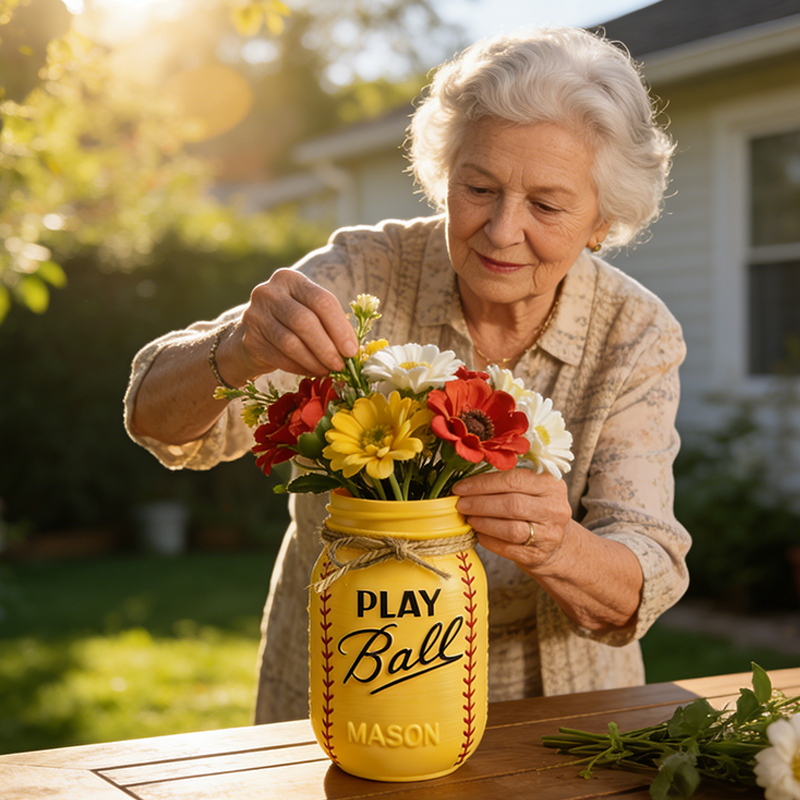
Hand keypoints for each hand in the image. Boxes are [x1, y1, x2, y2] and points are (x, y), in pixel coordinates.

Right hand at [232, 269, 358, 378]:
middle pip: (305, 321)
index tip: (352, 350)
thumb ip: (329, 324)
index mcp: (290, 279)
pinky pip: (280, 357)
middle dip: (327, 347)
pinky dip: (299, 367)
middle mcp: (269, 292)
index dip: (340, 328)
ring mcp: (255, 314)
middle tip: (341, 365)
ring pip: (291, 342)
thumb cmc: (290, 324)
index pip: (321, 300)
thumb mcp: (309, 313)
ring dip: (314, 361)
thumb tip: (352, 350)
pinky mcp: (249, 339)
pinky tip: (311, 371)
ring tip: (328, 371)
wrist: (250, 337)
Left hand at [452, 468, 571, 572]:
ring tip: (469, 518)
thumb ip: (506, 481)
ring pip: (510, 529)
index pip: (513, 480)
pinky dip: (488, 540)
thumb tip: (467, 481)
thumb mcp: (531, 489)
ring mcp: (549, 534)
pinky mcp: (538, 554)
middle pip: (511, 504)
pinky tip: (479, 533)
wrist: (555, 543)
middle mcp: (554, 509)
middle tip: (461, 504)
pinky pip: (508, 548)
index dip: (482, 484)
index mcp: (551, 484)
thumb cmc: (534, 509)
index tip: (460, 488)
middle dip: (480, 504)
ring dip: (483, 523)